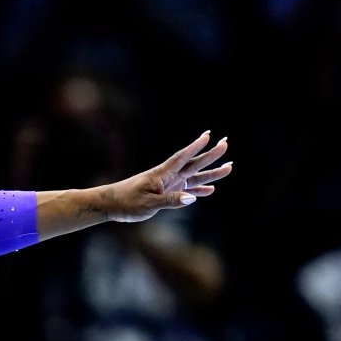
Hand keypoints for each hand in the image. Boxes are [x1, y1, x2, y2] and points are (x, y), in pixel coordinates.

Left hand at [110, 130, 231, 222]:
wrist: (111, 205)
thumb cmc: (127, 202)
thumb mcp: (148, 204)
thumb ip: (170, 201)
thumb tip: (192, 198)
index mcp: (163, 175)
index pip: (182, 158)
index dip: (195, 147)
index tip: (208, 135)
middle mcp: (168, 177)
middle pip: (193, 164)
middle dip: (210, 155)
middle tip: (226, 143)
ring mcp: (169, 185)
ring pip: (194, 177)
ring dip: (210, 174)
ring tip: (228, 168)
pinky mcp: (167, 194)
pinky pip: (187, 191)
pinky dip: (199, 190)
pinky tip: (209, 190)